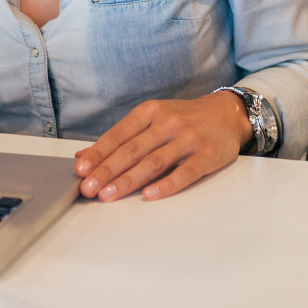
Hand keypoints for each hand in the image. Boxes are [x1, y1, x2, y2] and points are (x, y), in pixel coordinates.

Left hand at [74, 92, 253, 201]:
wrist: (227, 113)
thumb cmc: (183, 118)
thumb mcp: (152, 118)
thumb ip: (122, 137)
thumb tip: (85, 155)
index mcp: (149, 111)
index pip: (118, 135)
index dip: (98, 153)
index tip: (80, 169)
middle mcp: (167, 122)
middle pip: (132, 150)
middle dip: (107, 170)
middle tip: (89, 188)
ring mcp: (188, 138)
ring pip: (154, 161)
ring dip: (129, 180)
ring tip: (109, 194)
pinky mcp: (208, 154)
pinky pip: (186, 172)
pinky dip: (167, 184)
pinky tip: (150, 195)